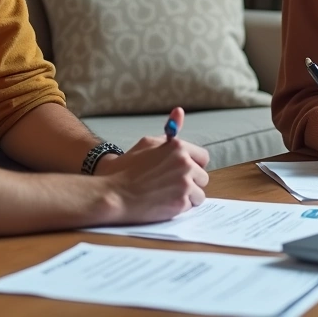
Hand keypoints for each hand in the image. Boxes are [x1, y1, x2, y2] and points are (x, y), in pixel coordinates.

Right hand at [99, 108, 209, 223]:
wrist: (114, 194)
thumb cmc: (127, 169)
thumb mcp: (147, 143)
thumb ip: (169, 132)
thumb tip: (180, 110)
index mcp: (177, 147)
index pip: (202, 157)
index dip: (194, 165)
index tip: (185, 171)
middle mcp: (184, 164)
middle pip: (203, 177)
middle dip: (191, 182)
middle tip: (172, 186)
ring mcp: (184, 184)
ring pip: (199, 194)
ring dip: (187, 197)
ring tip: (167, 195)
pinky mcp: (181, 203)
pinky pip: (191, 206)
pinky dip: (180, 207)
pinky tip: (164, 203)